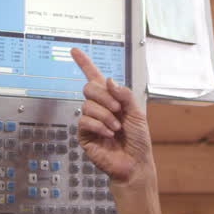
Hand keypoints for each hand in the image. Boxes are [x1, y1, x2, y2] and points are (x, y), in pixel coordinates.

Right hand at [71, 47, 152, 184]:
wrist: (135, 163)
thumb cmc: (138, 140)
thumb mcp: (137, 113)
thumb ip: (124, 95)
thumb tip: (109, 80)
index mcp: (111, 100)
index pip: (95, 77)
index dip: (84, 63)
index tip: (75, 50)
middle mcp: (99, 108)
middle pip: (89, 88)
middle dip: (104, 96)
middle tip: (117, 109)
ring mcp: (90, 121)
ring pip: (87, 105)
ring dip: (105, 116)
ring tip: (116, 128)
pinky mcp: (84, 135)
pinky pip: (84, 121)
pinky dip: (99, 126)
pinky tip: (108, 134)